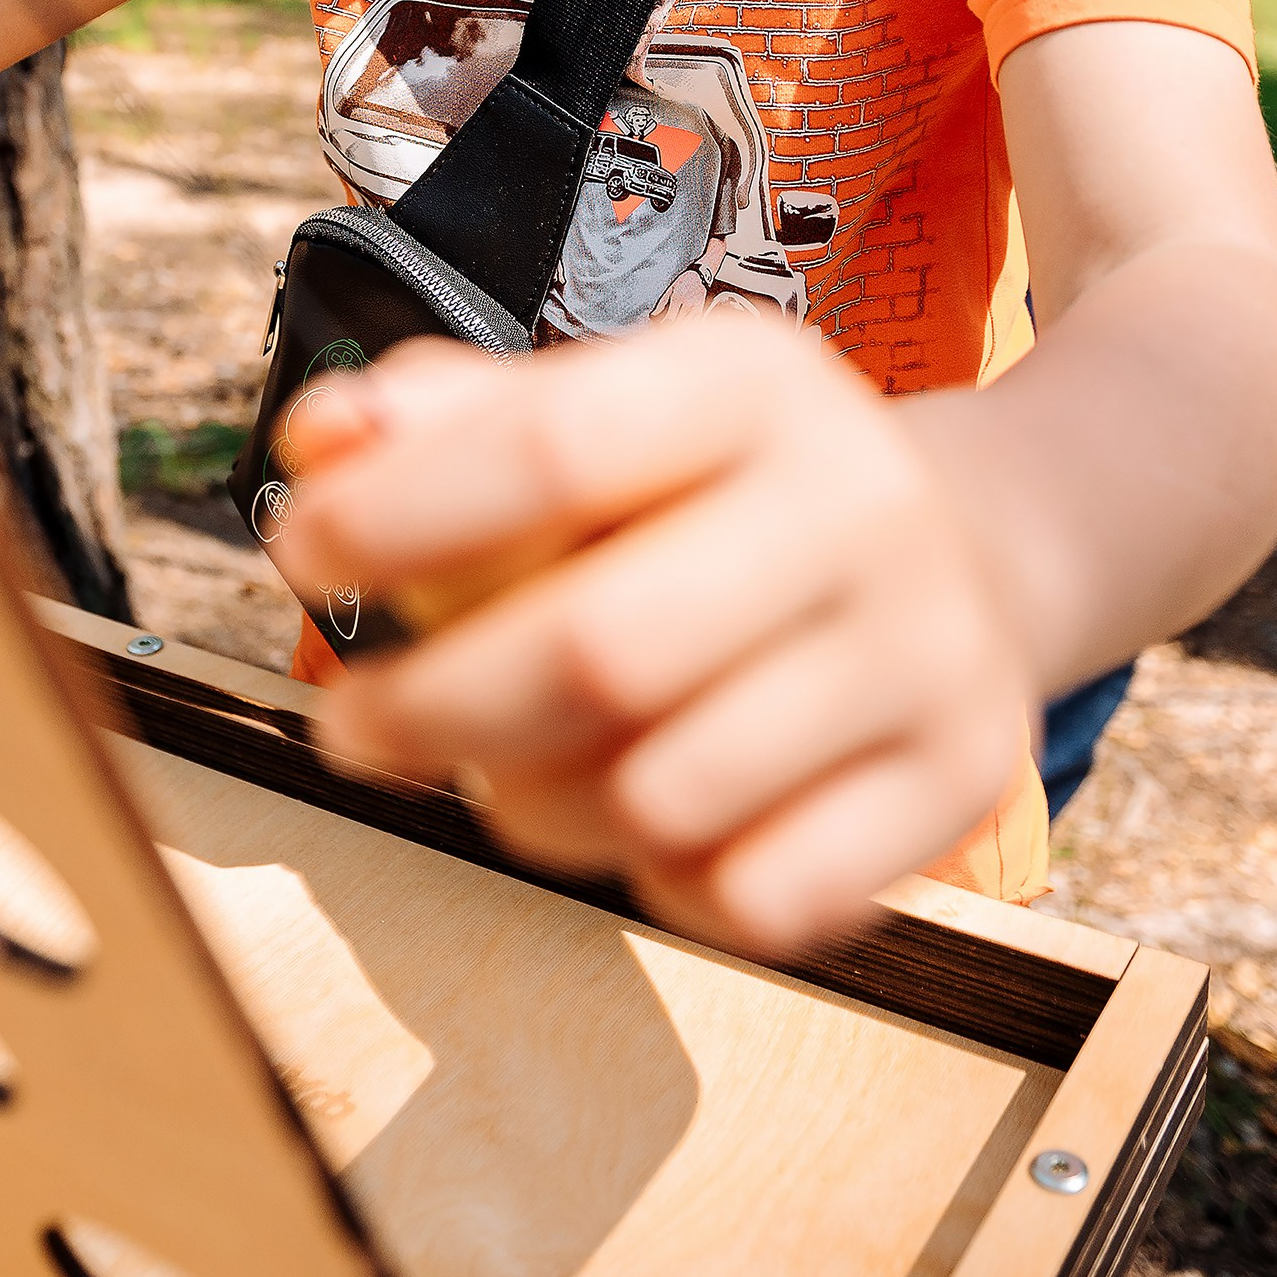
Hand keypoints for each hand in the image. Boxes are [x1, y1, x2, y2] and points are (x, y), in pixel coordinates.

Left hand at [283, 323, 1033, 959]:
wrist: (975, 552)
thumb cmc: (726, 489)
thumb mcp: (615, 409)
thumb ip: (453, 419)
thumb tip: (321, 438)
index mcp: (755, 382)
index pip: (551, 449)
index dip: (396, 514)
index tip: (302, 552)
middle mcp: (861, 503)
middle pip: (599, 651)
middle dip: (433, 708)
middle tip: (354, 728)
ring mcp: (927, 649)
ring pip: (663, 796)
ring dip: (533, 805)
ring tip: (504, 766)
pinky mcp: (960, 783)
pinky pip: (754, 894)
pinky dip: (665, 879)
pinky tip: (649, 816)